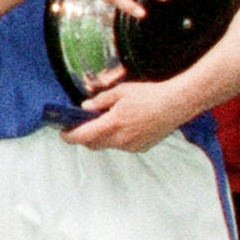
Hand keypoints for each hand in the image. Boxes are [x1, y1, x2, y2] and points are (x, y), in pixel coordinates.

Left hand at [66, 77, 197, 152]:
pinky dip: (116, 138)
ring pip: (107, 145)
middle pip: (92, 144)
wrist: (177, 104)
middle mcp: (121, 139)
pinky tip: (124, 125)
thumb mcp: (121, 91)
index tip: (63, 132)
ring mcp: (132, 145)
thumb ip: (100, 101)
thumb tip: (85, 107)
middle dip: (83, 137)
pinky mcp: (141, 148)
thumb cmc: (150, 94)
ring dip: (101, 137)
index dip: (69, 136)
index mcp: (113, 123)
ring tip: (106, 122)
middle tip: (81, 125)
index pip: (83, 136)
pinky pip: (122, 146)